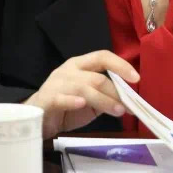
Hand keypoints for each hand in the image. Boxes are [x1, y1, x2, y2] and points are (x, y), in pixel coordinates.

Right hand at [25, 50, 139, 139]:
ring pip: (84, 89)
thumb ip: (105, 95)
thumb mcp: (90, 99)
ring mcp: (57, 84)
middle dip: (116, 92)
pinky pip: (61, 98)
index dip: (120, 65)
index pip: (102, 56)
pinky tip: (81, 104)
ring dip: (104, 100)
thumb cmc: (66, 105)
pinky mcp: (47, 99)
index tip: (136, 78)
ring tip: (118, 112)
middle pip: (97, 78)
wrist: (37, 116)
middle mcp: (69, 71)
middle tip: (129, 107)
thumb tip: (129, 100)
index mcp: (80, 64)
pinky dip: (72, 101)